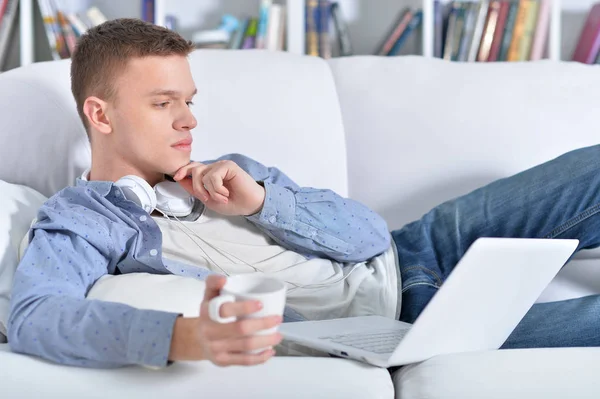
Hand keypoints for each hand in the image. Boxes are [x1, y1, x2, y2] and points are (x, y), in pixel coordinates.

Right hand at [168, 275, 282, 365]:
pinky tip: (270, 351)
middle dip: (263, 324)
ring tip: (278, 335)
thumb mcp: (208, 296)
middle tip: (278, 318)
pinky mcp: (222, 361)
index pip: (225, 310)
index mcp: (208, 312)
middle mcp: (210, 331)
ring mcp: (216, 348)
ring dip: (266, 341)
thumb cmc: (209, 314)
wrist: (196, 339)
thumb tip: (224, 279)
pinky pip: (244, 361)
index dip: (244, 307)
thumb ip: (214, 283)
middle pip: (240, 329)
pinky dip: (260, 358)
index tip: (261, 304)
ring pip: (245, 346)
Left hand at [173, 160, 265, 215]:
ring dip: (210, 191)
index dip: (182, 171)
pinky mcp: (228, 166)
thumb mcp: (209, 199)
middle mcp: (214, 167)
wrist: (249, 205)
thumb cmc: (232, 203)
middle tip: (207, 198)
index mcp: (209, 174)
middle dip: (197, 188)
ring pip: (203, 175)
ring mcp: (221, 165)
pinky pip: (213, 176)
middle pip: (194, 170)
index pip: (192, 167)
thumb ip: (195, 189)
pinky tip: (226, 193)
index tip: (176, 177)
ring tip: (221, 198)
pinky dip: (217, 189)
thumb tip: (180, 179)